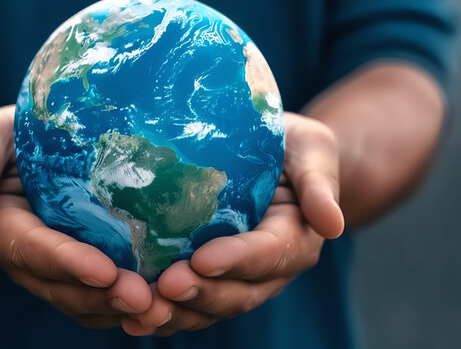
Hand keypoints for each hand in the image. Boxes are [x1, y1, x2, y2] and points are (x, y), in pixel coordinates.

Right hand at [0, 106, 151, 328]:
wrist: (25, 145)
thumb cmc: (7, 133)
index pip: (33, 251)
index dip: (68, 263)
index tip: (105, 270)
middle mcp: (24, 258)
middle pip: (62, 288)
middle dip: (103, 297)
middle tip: (146, 299)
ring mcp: (53, 269)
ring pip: (85, 302)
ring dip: (121, 309)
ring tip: (162, 308)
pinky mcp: (81, 268)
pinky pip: (103, 296)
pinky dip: (129, 304)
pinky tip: (166, 301)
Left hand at [120, 112, 344, 335]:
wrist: (268, 156)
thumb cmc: (290, 143)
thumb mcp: (312, 149)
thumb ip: (319, 183)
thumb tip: (332, 225)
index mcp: (296, 238)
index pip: (270, 255)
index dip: (238, 261)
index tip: (202, 259)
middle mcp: (267, 270)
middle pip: (238, 293)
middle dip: (201, 294)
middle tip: (163, 287)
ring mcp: (236, 280)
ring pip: (209, 308)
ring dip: (176, 313)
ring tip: (140, 309)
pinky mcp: (206, 280)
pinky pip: (186, 305)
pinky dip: (160, 314)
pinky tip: (128, 316)